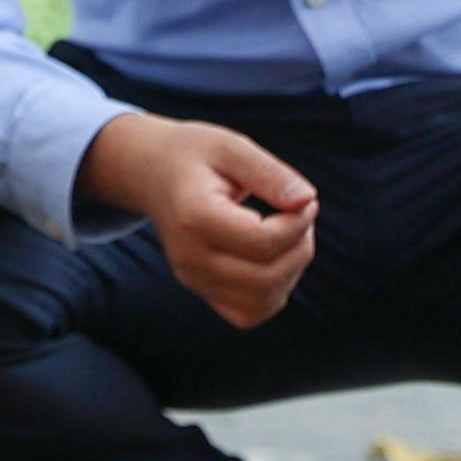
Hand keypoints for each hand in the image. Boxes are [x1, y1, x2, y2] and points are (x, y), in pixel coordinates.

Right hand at [79, 111, 320, 328]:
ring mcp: (193, 278)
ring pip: (263, 301)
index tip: (305, 200)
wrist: (152, 172)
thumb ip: (270, 174)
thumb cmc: (195, 156)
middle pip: (267, 278)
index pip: (262, 242)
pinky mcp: (201, 290)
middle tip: (301, 215)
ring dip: (292, 271)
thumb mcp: (232, 147)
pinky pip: (249, 313)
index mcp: (195, 217)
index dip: (298, 224)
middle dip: (300, 248)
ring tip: (287, 234)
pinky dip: (274, 292)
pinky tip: (273, 257)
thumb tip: (307, 201)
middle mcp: (190, 257)